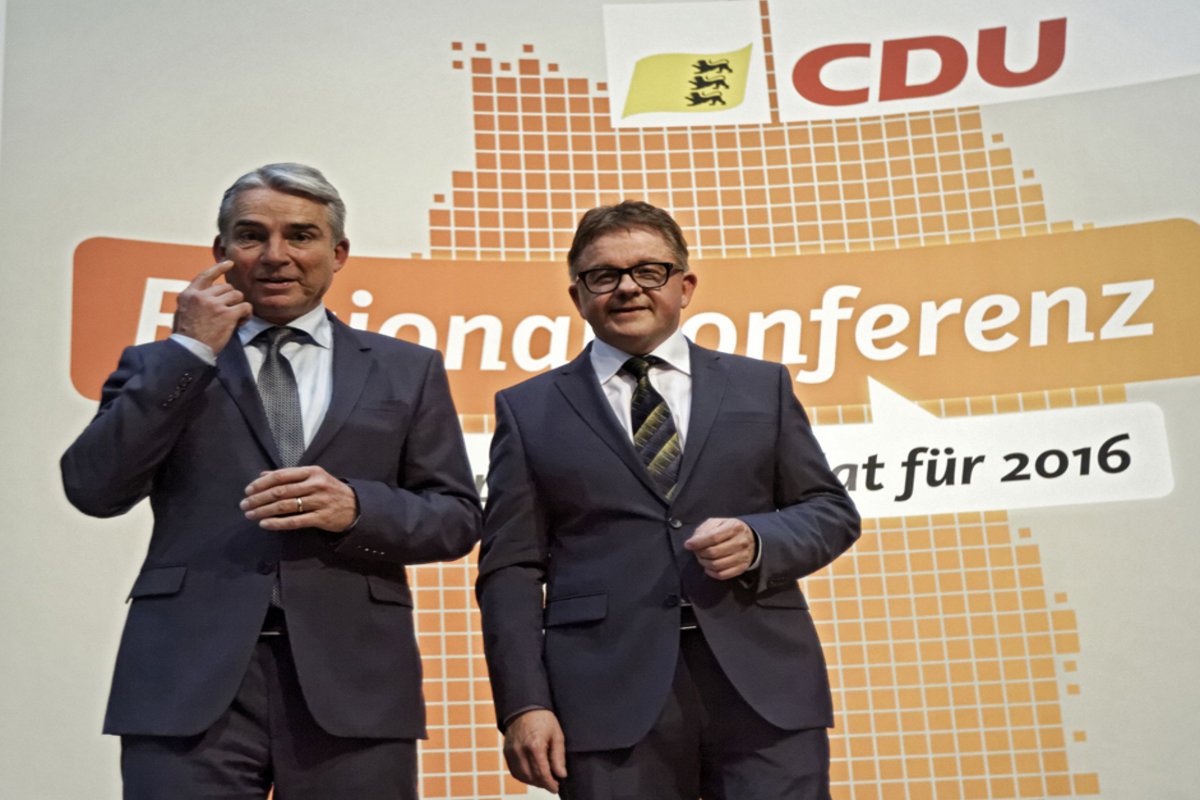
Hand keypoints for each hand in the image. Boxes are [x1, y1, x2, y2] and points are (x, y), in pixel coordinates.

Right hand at [172, 261, 251, 352]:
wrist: (189, 351)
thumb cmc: (187, 337)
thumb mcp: (182, 312)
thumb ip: (195, 301)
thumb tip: (209, 295)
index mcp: (188, 295)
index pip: (205, 276)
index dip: (219, 268)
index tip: (230, 263)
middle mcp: (201, 296)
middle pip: (226, 287)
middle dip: (231, 298)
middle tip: (229, 313)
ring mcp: (214, 304)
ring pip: (237, 295)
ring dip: (239, 305)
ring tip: (235, 318)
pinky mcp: (227, 314)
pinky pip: (245, 306)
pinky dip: (247, 314)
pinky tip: (241, 322)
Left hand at [241, 466, 357, 531]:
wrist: (356, 507)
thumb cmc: (330, 491)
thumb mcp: (314, 477)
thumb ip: (289, 476)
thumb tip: (263, 475)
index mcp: (312, 472)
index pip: (281, 475)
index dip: (262, 483)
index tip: (248, 490)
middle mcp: (315, 485)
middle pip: (280, 491)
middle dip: (258, 498)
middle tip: (244, 504)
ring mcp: (319, 502)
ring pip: (285, 506)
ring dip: (264, 511)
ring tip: (250, 515)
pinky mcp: (321, 518)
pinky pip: (295, 521)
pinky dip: (277, 523)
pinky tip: (265, 524)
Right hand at [503, 709, 567, 793]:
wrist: (524, 707)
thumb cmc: (543, 719)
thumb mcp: (557, 735)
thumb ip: (558, 756)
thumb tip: (561, 775)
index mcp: (535, 746)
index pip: (542, 773)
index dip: (550, 784)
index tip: (556, 788)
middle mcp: (521, 751)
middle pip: (532, 777)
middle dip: (543, 784)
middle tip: (552, 784)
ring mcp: (512, 752)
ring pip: (522, 776)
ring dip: (533, 782)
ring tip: (543, 780)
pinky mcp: (506, 752)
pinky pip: (514, 771)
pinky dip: (524, 777)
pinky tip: (532, 774)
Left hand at [684, 517, 756, 579]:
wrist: (749, 538)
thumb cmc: (728, 530)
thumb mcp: (718, 522)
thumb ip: (704, 529)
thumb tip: (693, 541)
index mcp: (734, 527)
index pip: (713, 537)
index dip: (698, 542)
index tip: (688, 544)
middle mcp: (741, 542)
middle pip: (713, 552)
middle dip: (700, 553)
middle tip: (696, 551)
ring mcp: (743, 556)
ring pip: (717, 565)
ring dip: (704, 563)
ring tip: (702, 558)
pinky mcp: (742, 567)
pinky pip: (722, 575)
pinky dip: (711, 573)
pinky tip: (708, 567)